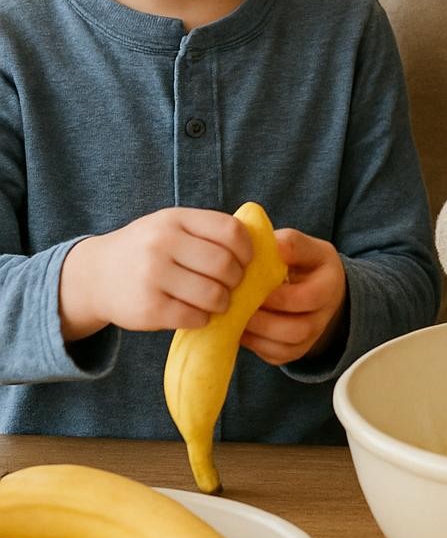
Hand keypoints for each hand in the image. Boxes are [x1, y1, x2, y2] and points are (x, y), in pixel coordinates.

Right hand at [59, 208, 252, 341]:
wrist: (96, 275)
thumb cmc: (147, 249)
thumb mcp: (171, 226)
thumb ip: (207, 231)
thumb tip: (259, 246)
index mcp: (175, 219)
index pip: (230, 231)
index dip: (247, 249)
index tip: (245, 261)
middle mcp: (162, 243)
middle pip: (224, 265)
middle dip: (236, 280)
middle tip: (230, 285)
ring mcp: (153, 276)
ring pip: (213, 295)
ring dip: (223, 303)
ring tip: (216, 301)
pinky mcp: (147, 308)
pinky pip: (193, 317)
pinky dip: (203, 319)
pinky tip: (196, 313)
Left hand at [239, 228, 346, 365]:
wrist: (320, 290)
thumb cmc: (308, 264)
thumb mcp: (307, 247)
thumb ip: (291, 244)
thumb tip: (272, 246)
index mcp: (329, 286)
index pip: (308, 298)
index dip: (278, 296)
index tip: (252, 284)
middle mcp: (324, 318)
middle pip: (297, 330)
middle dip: (264, 321)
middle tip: (237, 305)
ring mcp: (309, 339)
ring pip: (283, 348)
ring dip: (256, 334)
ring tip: (234, 317)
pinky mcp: (293, 352)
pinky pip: (273, 356)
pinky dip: (253, 344)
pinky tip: (238, 327)